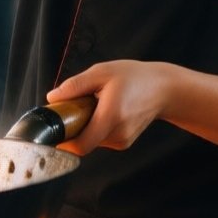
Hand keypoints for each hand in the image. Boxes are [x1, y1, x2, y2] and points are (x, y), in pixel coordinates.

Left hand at [45, 60, 174, 154]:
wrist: (164, 90)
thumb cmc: (134, 77)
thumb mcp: (102, 72)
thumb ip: (75, 85)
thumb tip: (52, 98)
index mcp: (111, 116)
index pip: (81, 145)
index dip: (62, 143)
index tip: (52, 131)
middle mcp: (118, 134)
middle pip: (83, 142)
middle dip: (72, 128)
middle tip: (72, 108)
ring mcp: (122, 141)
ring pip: (91, 141)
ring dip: (84, 127)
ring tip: (93, 105)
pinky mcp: (124, 142)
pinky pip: (100, 139)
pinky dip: (95, 128)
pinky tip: (103, 111)